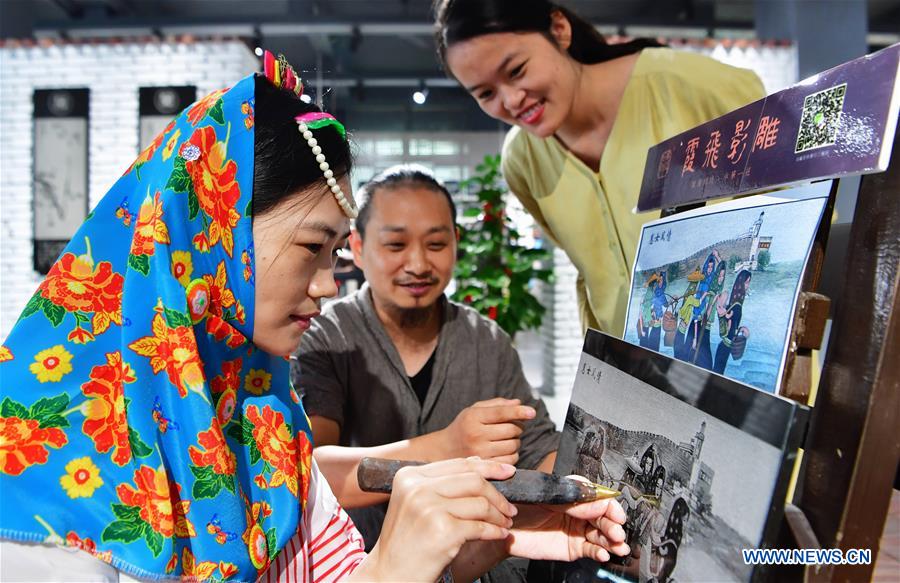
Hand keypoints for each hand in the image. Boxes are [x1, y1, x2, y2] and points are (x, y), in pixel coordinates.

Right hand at [359, 458, 517, 582]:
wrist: (389, 574)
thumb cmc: (405, 542)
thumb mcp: (415, 504)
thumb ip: (441, 484)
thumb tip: (480, 464)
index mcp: (409, 476)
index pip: (458, 464)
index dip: (488, 466)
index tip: (507, 471)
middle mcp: (417, 488)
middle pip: (473, 480)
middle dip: (498, 494)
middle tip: (509, 508)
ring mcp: (428, 508)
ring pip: (480, 503)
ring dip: (499, 515)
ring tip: (504, 523)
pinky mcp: (442, 530)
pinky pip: (480, 526)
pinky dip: (495, 531)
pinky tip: (498, 535)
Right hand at [438, 398, 534, 464]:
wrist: (445, 451)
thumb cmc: (464, 426)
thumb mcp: (474, 410)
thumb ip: (497, 405)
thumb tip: (518, 403)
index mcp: (473, 417)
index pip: (501, 413)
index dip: (519, 412)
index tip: (532, 412)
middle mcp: (475, 435)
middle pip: (512, 430)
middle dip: (518, 427)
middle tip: (513, 426)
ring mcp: (480, 453)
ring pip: (514, 445)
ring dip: (516, 441)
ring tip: (506, 439)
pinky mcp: (486, 468)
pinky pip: (511, 461)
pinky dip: (513, 455)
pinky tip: (504, 450)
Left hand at [504, 476, 629, 562]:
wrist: (502, 527)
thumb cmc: (518, 505)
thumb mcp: (543, 496)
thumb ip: (569, 498)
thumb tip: (595, 499)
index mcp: (572, 493)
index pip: (597, 497)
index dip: (609, 506)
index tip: (615, 514)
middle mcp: (578, 511)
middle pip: (603, 517)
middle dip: (613, 525)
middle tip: (617, 533)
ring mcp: (576, 530)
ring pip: (601, 535)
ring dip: (612, 541)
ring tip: (618, 546)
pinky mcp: (572, 547)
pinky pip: (590, 550)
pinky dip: (599, 552)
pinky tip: (603, 554)